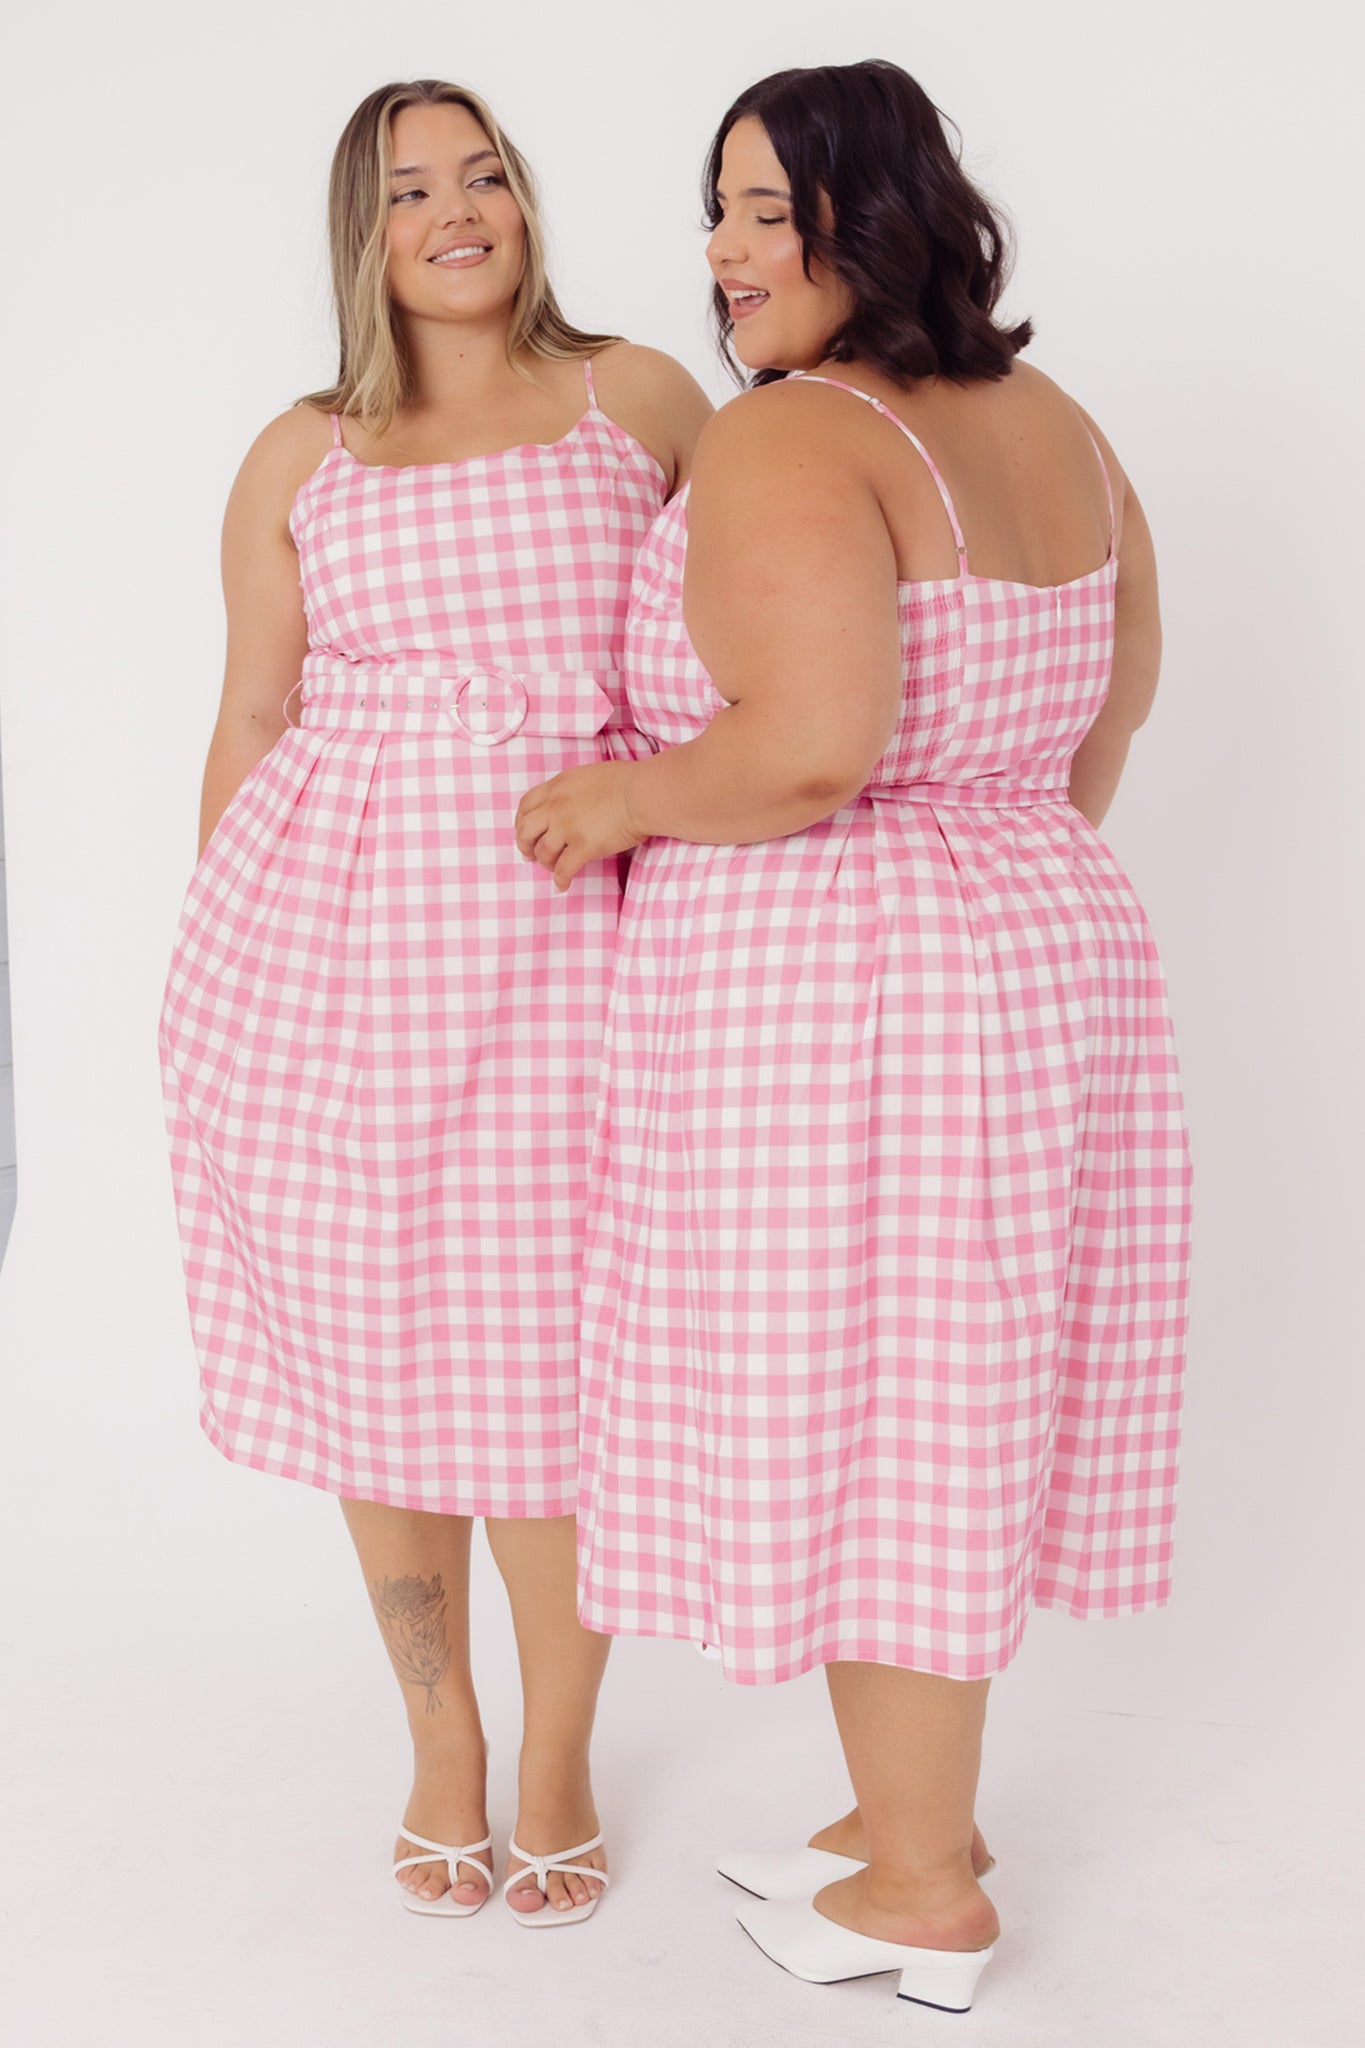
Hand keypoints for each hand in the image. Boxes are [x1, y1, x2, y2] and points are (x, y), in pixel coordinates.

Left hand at [515, 761, 646, 891]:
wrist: (642, 794)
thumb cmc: (627, 782)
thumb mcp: (589, 775)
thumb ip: (574, 790)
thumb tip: (574, 804)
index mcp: (558, 785)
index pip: (526, 805)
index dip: (521, 821)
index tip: (523, 830)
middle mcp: (556, 806)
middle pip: (526, 830)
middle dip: (525, 845)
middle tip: (529, 855)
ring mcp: (567, 827)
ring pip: (542, 852)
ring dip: (545, 863)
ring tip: (552, 868)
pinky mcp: (582, 847)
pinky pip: (564, 869)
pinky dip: (561, 880)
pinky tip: (562, 886)